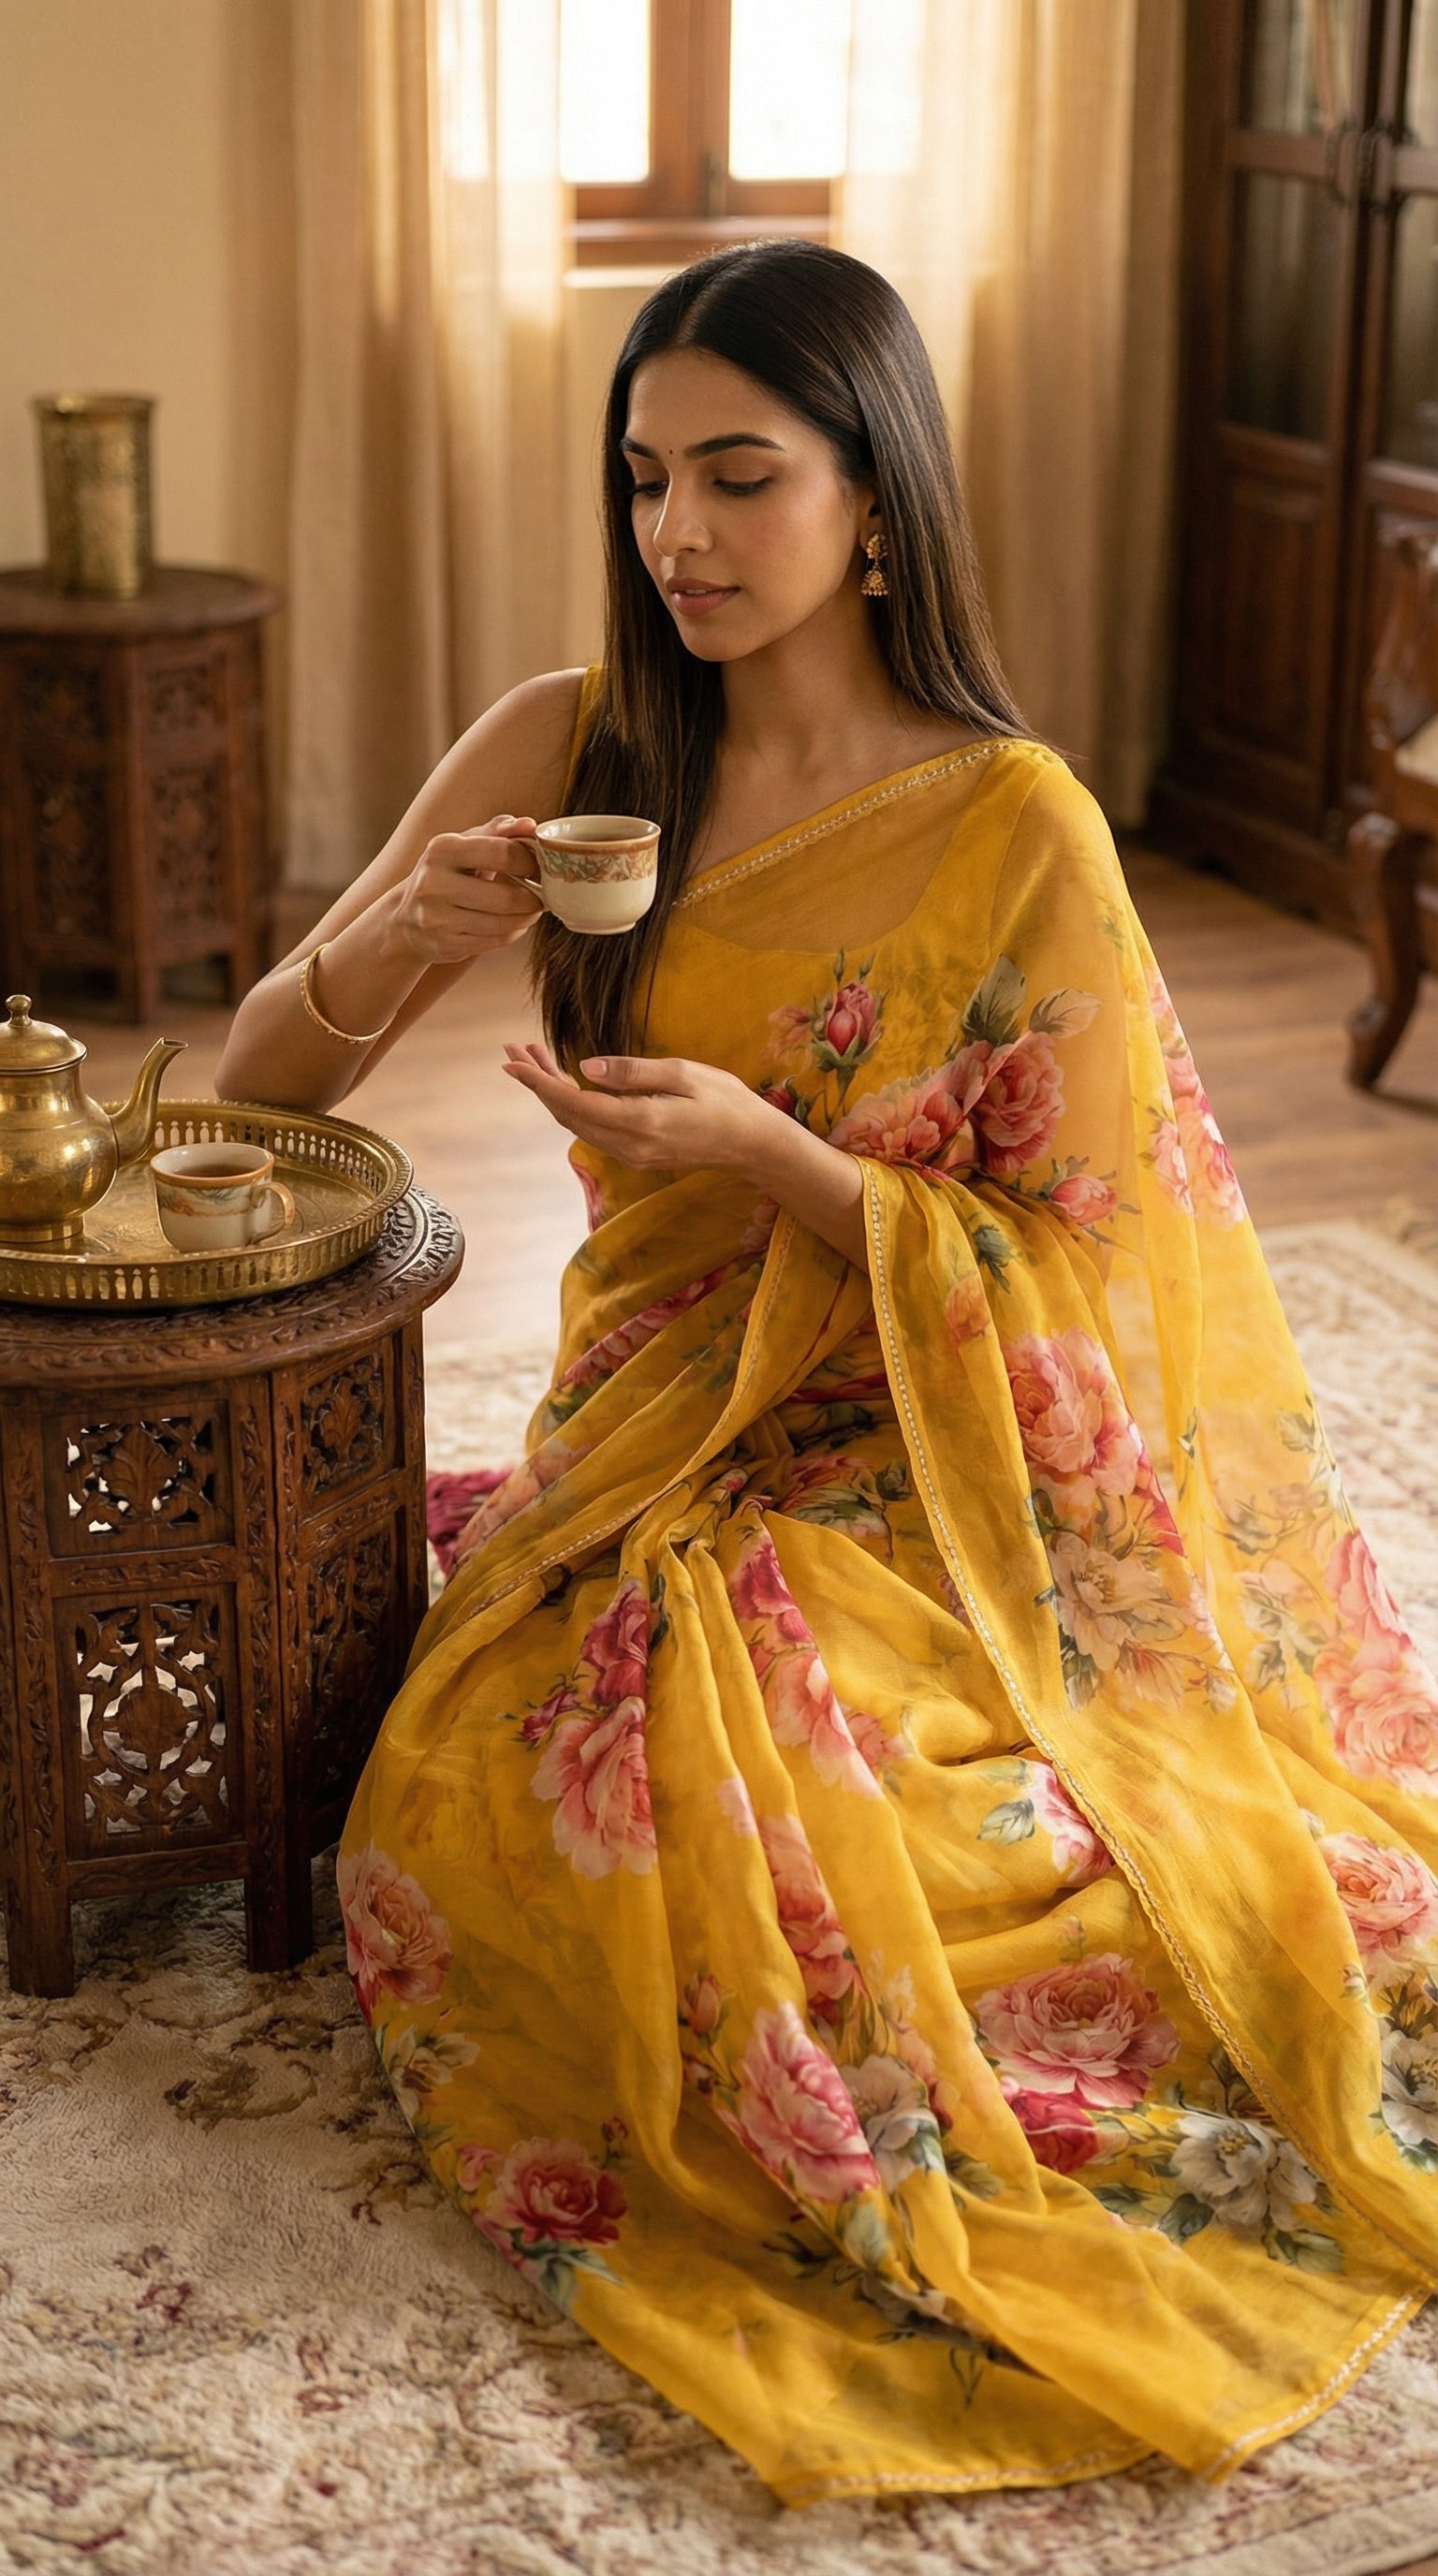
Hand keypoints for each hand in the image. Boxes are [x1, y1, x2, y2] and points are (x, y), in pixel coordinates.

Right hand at [388, 815, 542, 965]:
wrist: (405, 918)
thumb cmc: (444, 873)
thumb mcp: (463, 845)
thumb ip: (497, 832)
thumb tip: (530, 825)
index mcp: (441, 849)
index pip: (502, 853)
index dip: (530, 862)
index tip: (539, 865)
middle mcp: (434, 884)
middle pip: (505, 897)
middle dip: (533, 897)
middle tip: (543, 894)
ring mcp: (437, 918)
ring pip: (502, 924)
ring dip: (526, 917)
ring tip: (532, 909)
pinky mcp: (444, 945)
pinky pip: (494, 942)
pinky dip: (512, 933)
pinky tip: (514, 924)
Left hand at [501, 1043, 781, 1178]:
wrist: (753, 1144)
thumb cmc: (725, 1101)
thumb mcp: (682, 1073)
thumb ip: (631, 1073)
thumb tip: (584, 1068)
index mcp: (639, 1122)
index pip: (574, 1102)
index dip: (538, 1081)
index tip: (512, 1061)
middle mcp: (628, 1145)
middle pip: (568, 1114)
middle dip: (538, 1082)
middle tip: (516, 1050)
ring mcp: (631, 1154)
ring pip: (578, 1123)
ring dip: (553, 1093)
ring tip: (535, 1059)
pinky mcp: (637, 1154)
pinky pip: (594, 1129)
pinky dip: (574, 1104)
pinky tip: (568, 1082)